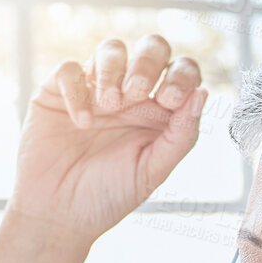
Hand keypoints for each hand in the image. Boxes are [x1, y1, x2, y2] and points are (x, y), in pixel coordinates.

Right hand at [7, 34, 209, 250]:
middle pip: (152, 48)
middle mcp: (131, 95)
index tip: (171, 100)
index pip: (183, 72)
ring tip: (110, 104)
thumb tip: (203, 94)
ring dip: (114, 69)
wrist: (60, 215)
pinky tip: (81, 122)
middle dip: (148, 62)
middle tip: (137, 93)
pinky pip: (71, 69)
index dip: (182, 75)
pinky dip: (78, 89)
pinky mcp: (58, 92)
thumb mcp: (152, 171)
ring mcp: (95, 90)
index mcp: (161, 112)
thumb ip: (181, 136)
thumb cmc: (110, 196)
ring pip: (112, 48)